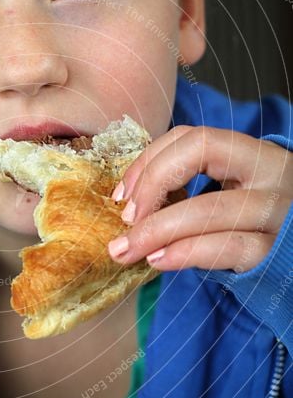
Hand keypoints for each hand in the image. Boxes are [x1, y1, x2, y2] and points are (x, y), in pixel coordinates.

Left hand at [107, 125, 292, 272]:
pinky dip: (185, 253)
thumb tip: (126, 201)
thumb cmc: (250, 226)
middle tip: (122, 222)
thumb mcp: (228, 194)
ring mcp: (275, 211)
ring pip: (209, 208)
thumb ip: (188, 187)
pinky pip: (226, 248)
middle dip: (150, 188)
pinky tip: (158, 260)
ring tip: (127, 250)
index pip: (195, 137)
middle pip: (201, 157)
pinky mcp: (274, 250)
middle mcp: (269, 172)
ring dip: (157, 229)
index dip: (151, 161)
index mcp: (251, 153)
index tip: (122, 195)